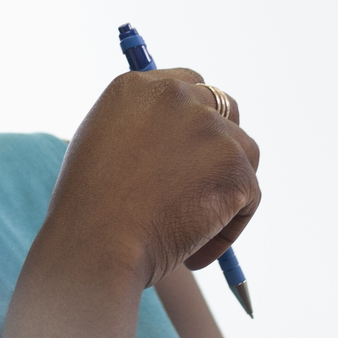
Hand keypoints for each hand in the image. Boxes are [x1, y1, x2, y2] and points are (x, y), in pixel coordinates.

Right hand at [47, 68, 260, 287]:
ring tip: (193, 229)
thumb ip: (140, 129)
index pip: (188, 84)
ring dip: (227, 186)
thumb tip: (176, 142)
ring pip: (243, 152)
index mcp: (137, 87)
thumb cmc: (88, 210)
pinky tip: (194, 253)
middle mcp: (175, 96)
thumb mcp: (102, 147)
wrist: (97, 242)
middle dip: (221, 144)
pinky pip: (248, 195)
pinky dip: (229, 227)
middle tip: (208, 184)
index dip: (195, 117)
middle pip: (224, 107)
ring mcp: (210, 128)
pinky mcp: (236, 165)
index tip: (192, 148)